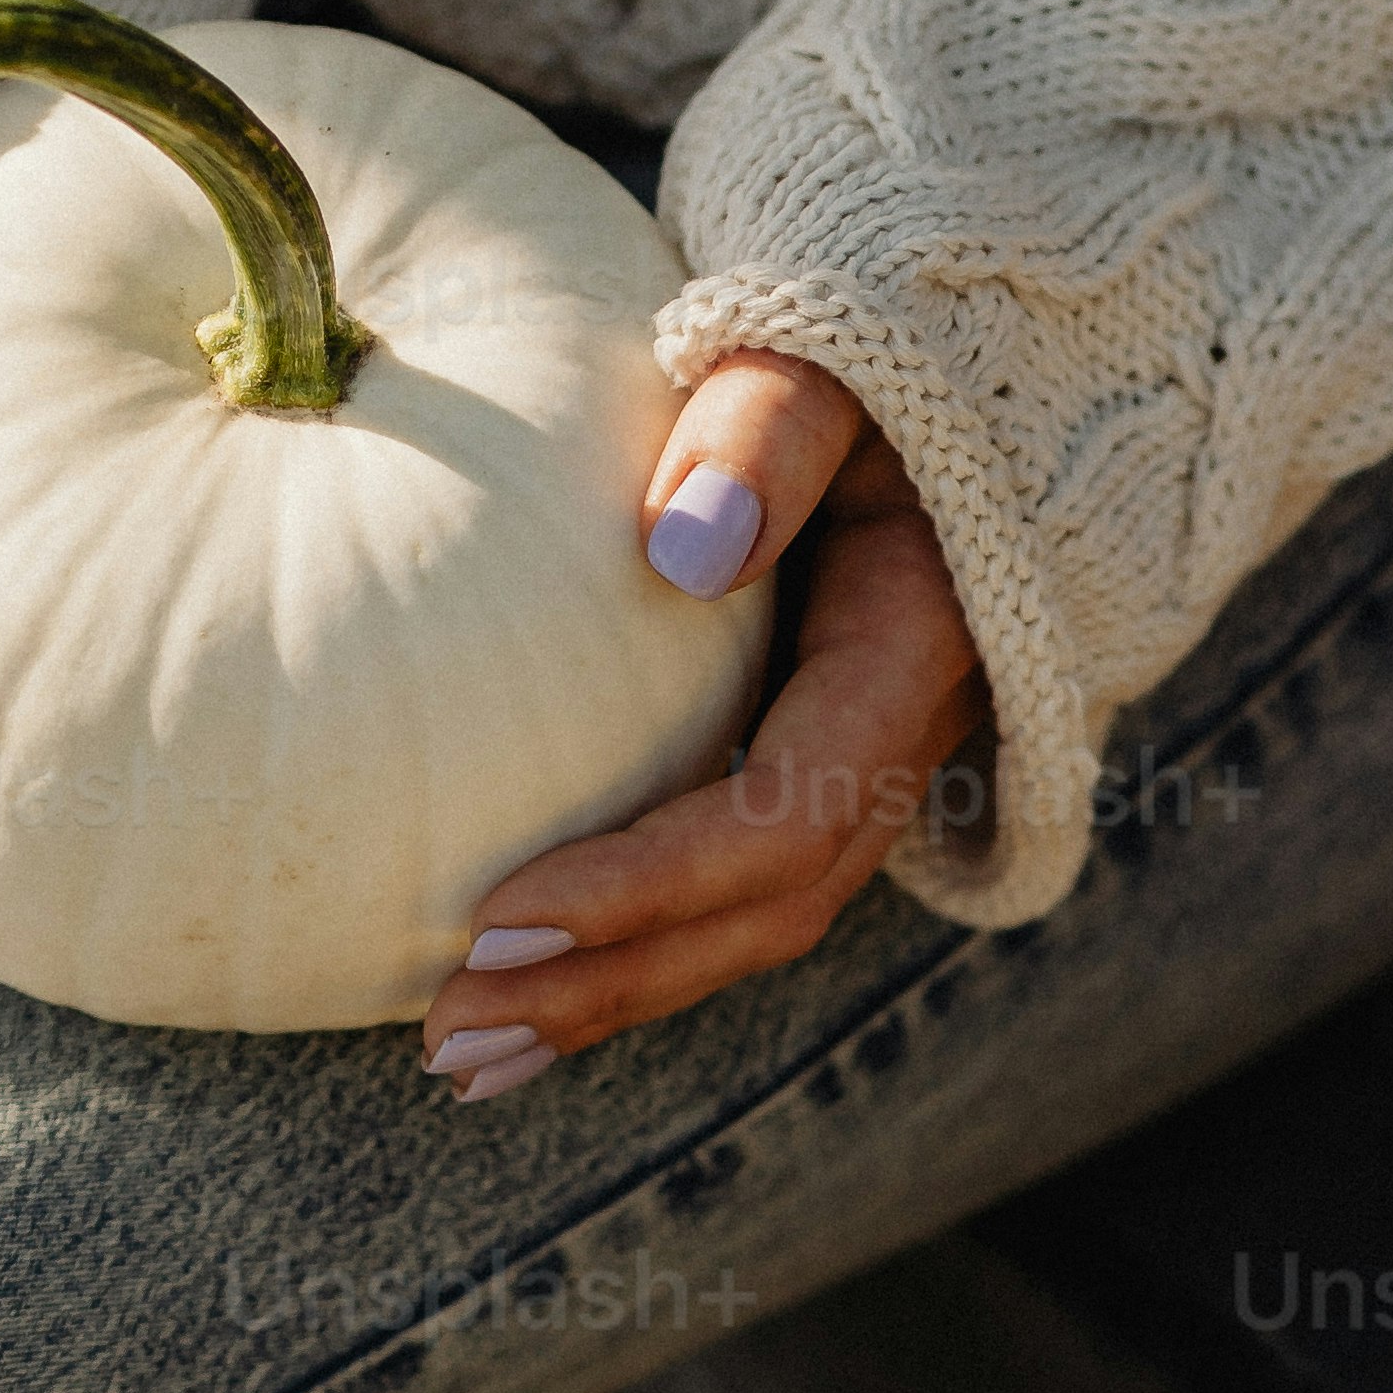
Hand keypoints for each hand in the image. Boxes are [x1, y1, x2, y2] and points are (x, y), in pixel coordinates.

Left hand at [416, 345, 978, 1086]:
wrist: (944, 351)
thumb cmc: (860, 336)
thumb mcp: (827, 349)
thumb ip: (768, 428)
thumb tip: (683, 546)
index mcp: (916, 649)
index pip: (781, 816)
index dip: (644, 884)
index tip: (491, 913)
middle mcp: (906, 735)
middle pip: (763, 910)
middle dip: (606, 981)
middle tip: (447, 1032)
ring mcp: (868, 763)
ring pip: (749, 924)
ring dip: (609, 997)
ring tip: (460, 1056)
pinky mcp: (817, 764)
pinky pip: (729, 887)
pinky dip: (628, 950)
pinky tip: (515, 990)